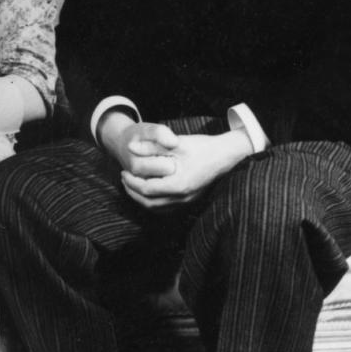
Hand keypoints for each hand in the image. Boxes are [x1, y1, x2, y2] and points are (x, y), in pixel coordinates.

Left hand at [116, 127, 252, 212]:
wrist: (226, 155)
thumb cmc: (202, 147)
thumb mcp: (176, 143)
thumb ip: (152, 146)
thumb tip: (130, 146)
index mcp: (179, 185)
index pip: (146, 189)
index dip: (132, 181)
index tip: (124, 171)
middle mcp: (183, 197)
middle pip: (149, 202)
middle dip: (133, 191)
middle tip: (124, 178)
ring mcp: (187, 201)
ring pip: (157, 207)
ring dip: (141, 198)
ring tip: (132, 184)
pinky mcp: (190, 200)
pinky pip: (166, 207)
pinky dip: (153, 201)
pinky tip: (148, 191)